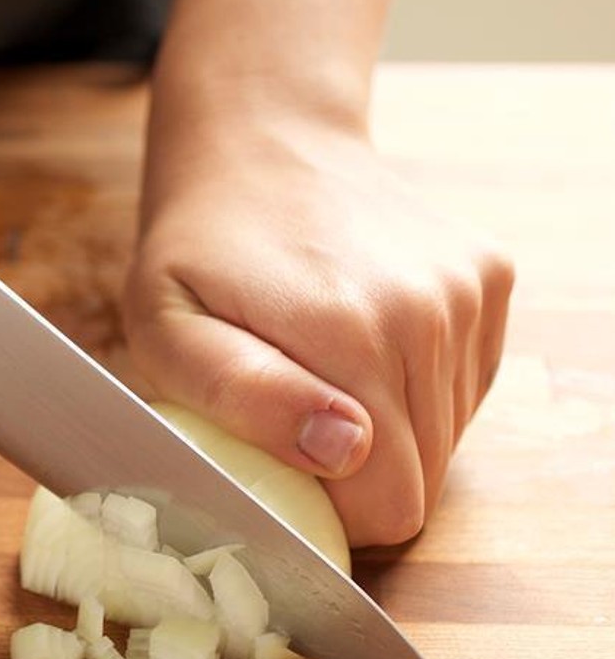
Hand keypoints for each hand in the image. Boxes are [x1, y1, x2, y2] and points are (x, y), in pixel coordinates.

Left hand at [122, 95, 514, 546]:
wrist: (260, 144)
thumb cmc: (196, 251)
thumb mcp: (167, 328)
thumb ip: (243, 395)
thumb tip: (342, 449)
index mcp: (349, 332)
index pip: (389, 505)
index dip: (332, 514)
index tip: (281, 474)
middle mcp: (428, 310)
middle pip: (423, 480)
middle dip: (357, 476)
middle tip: (288, 420)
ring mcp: (469, 291)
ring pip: (449, 438)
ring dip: (387, 431)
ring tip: (319, 369)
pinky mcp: (490, 277)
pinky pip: (466, 387)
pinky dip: (416, 390)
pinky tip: (360, 342)